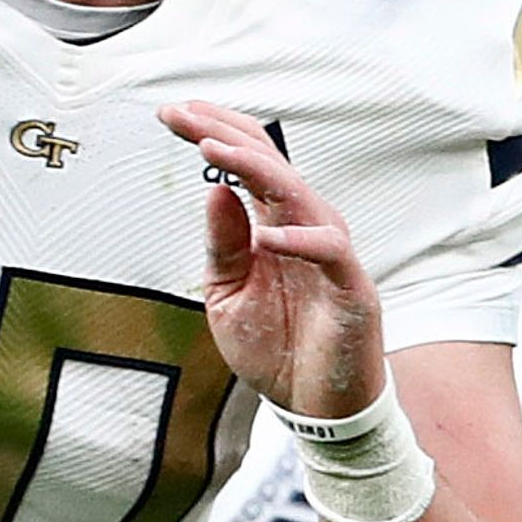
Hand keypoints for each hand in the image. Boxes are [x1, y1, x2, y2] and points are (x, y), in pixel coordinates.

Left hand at [161, 99, 383, 421]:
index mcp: (276, 223)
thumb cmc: (276, 348)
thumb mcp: (227, 294)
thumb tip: (213, 189)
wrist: (315, 408)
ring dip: (255, 170)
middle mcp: (305, 227)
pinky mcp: (350, 288)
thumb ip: (222, 244)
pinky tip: (265, 235)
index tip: (170, 114)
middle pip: (270, 163)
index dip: (212, 133)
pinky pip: (329, 252)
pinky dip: (299, 241)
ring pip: (298, 194)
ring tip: (211, 152)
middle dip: (222, 134)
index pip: (249, 163)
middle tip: (180, 115)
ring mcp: (330, 253)